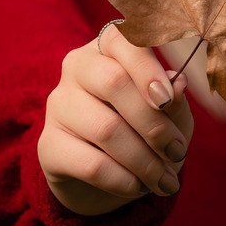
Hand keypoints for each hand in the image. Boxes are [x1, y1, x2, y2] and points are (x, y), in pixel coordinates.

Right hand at [37, 22, 193, 215]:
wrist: (109, 175)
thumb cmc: (146, 129)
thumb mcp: (170, 114)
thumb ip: (173, 99)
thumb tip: (177, 85)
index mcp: (110, 47)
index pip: (121, 38)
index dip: (146, 67)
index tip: (167, 100)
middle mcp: (78, 67)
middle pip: (113, 82)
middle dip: (153, 123)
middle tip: (177, 152)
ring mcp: (58, 104)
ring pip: (105, 128)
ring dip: (144, 160)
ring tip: (165, 180)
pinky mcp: (48, 145)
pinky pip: (90, 164)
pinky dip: (122, 179)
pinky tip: (137, 187)